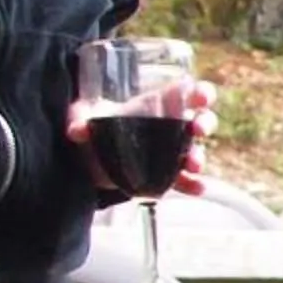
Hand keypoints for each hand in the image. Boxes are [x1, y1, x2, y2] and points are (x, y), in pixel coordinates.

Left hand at [67, 76, 217, 194]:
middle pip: (201, 120)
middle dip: (205, 123)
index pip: (188, 94)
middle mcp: (171, 127)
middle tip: (197, 129)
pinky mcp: (165, 175)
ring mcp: (171, 152)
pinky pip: (184, 180)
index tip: (202, 99)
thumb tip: (78, 130)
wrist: (90, 156)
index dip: (201, 94)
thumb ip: (79, 119)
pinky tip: (198, 188)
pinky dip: (192, 185)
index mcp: (158, 105)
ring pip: (195, 151)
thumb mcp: (83, 116)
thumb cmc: (94, 126)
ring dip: (198, 157)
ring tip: (192, 165)